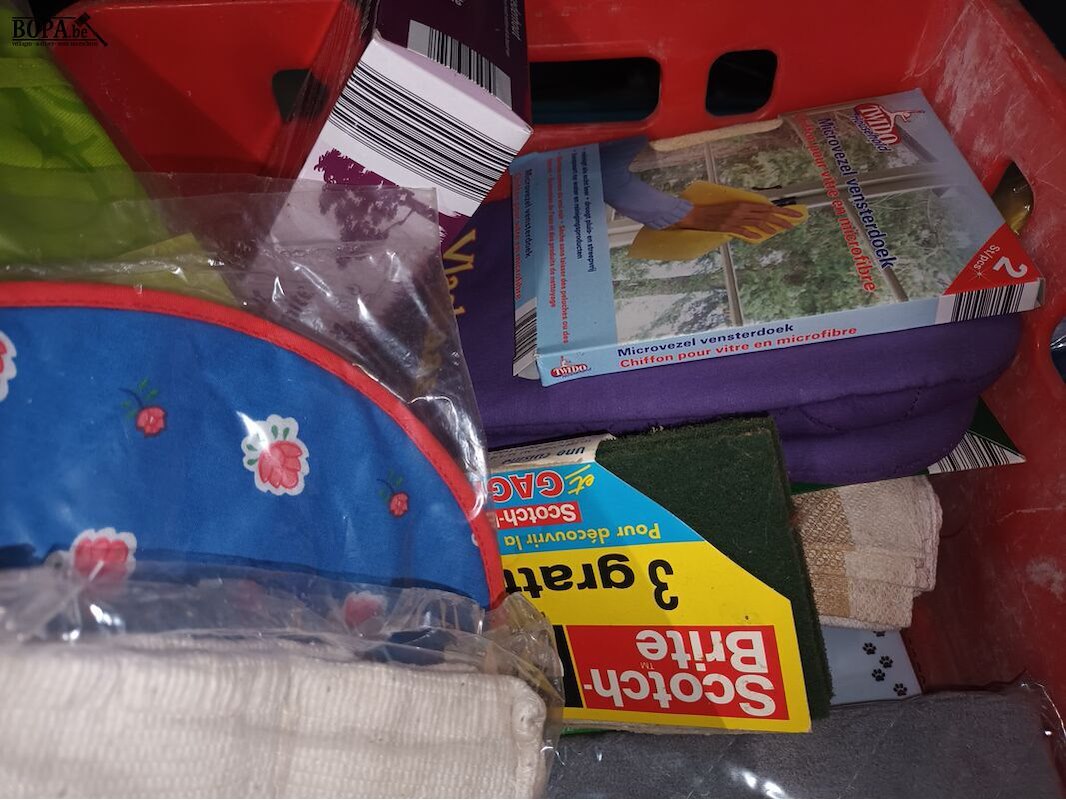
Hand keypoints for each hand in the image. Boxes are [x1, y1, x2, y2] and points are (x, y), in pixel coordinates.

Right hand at [672, 201, 802, 235]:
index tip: (793, 213)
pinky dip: (751, 233)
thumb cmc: (711, 211)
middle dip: (783, 217)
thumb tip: (755, 218)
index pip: (766, 207)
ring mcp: (734, 218)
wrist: (693, 214)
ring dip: (772, 225)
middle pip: (766, 213)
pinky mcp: (726, 226)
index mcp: (742, 203)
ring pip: (757, 221)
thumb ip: (742, 211)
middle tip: (796, 220)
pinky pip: (741, 230)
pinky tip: (761, 237)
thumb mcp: (729, 208)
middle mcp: (741, 209)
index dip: (781, 210)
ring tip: (784, 228)